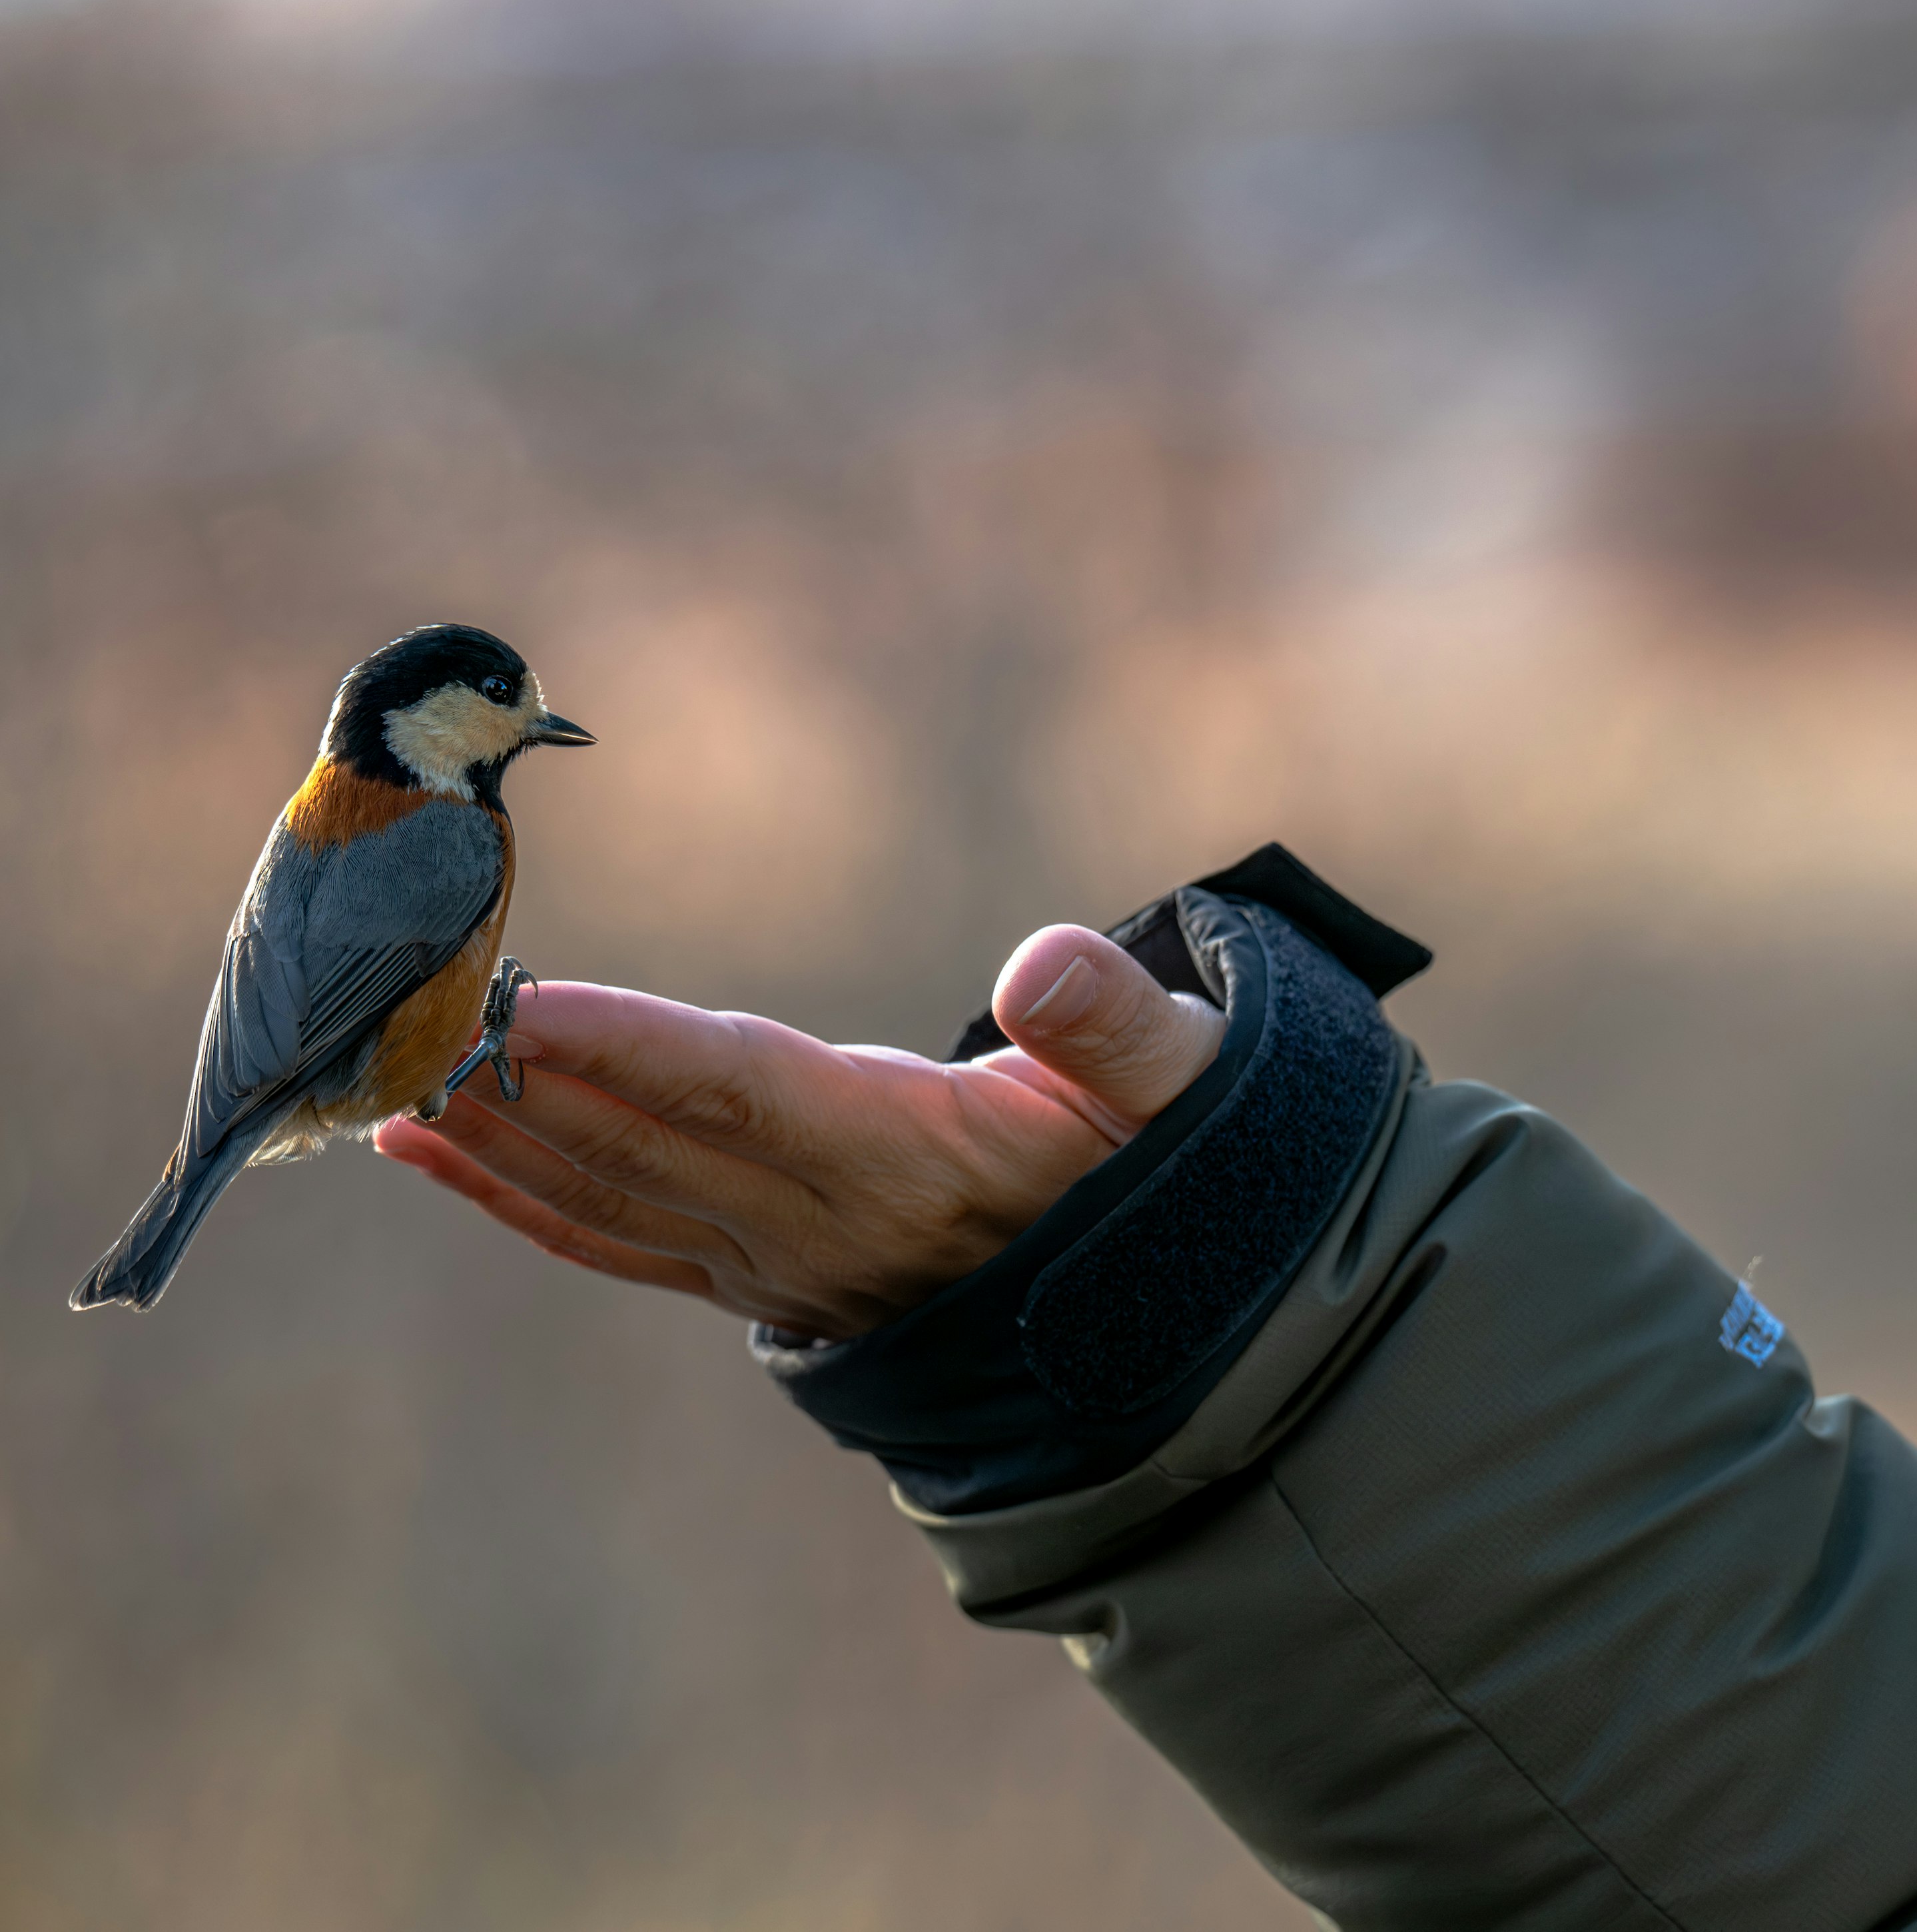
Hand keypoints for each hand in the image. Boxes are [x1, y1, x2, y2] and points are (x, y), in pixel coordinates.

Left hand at [374, 927, 1226, 1336]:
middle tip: (405, 1004)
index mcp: (917, 1159)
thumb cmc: (1170, 1160)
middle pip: (646, 1147)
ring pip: (610, 1201)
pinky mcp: (761, 1279)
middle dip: (521, 1079)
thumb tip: (1047, 963)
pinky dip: (518, 1199)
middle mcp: (830, 1227)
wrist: (1165, 1304)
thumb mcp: (1181, 1083)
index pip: (750, 1094)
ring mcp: (784, 1267)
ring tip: (384, 1074)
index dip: (635, 1050)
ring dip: (495, 1137)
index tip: (524, 1002)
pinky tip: (435, 1150)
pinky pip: (618, 1241)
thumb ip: (1116, 1027)